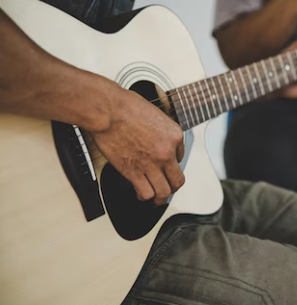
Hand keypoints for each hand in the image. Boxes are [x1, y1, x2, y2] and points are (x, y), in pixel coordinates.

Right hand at [90, 89, 184, 205]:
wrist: (108, 110)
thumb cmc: (125, 106)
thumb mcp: (155, 113)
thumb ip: (160, 130)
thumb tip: (158, 139)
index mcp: (175, 135)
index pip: (180, 156)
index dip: (171, 161)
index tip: (164, 163)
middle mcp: (167, 152)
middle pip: (178, 179)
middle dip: (173, 186)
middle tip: (168, 187)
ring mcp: (152, 164)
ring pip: (164, 191)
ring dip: (161, 197)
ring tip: (156, 198)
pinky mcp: (134, 171)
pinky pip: (146, 193)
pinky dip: (144, 197)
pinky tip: (141, 194)